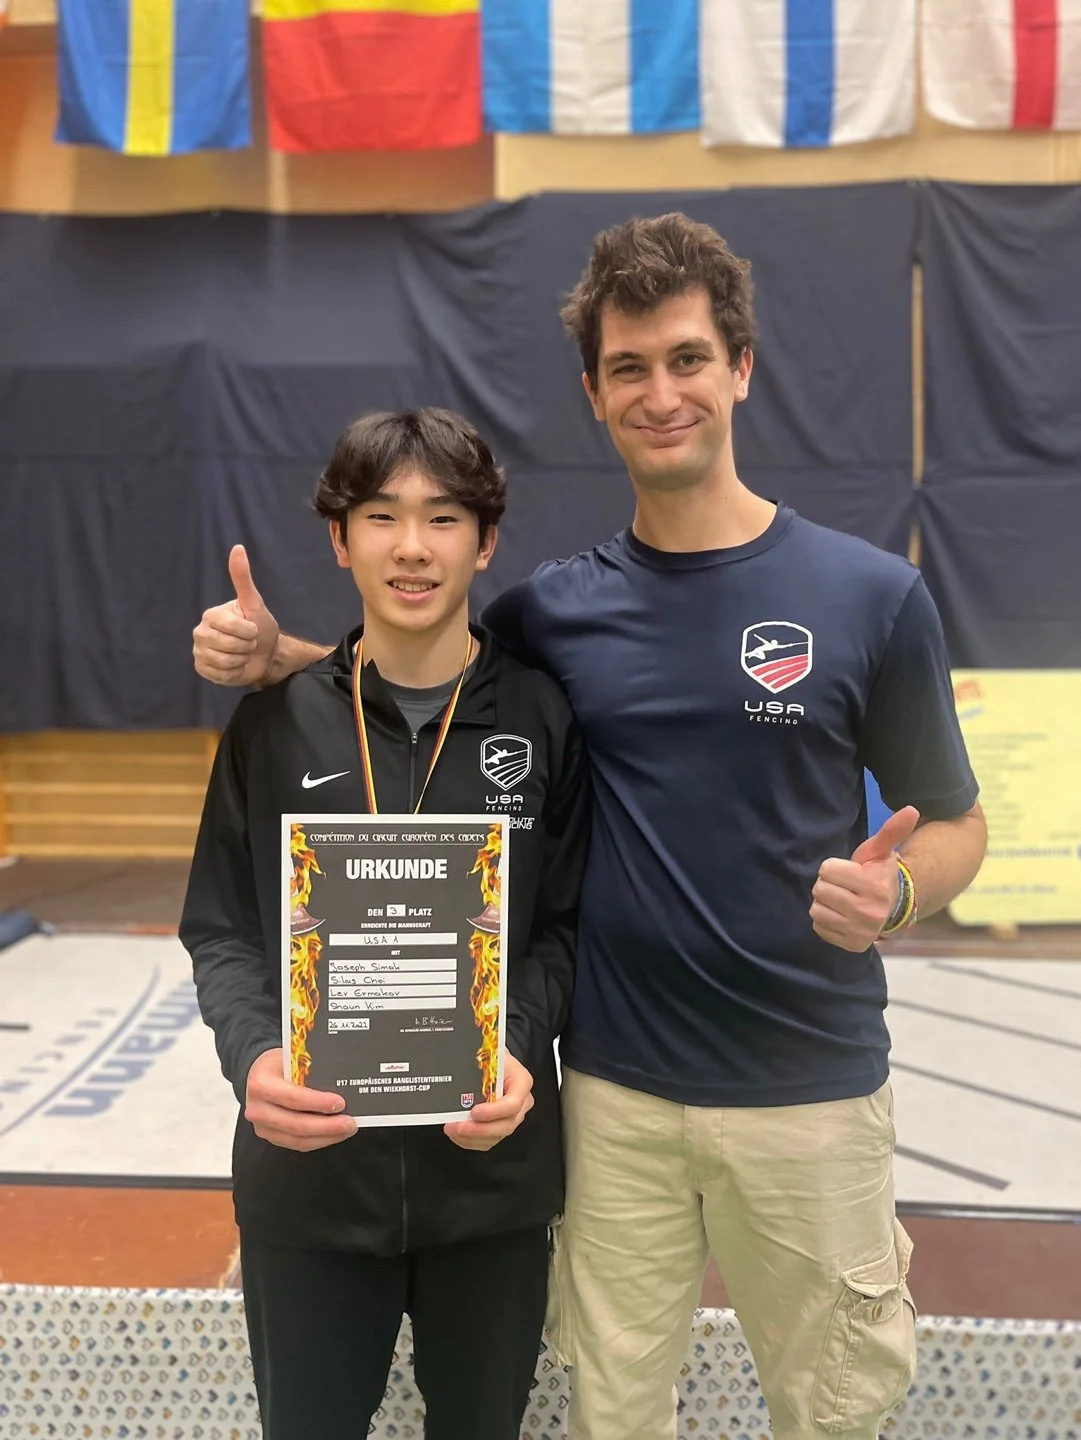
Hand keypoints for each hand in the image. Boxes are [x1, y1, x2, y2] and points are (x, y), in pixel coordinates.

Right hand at [192, 545, 279, 685]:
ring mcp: (199, 652)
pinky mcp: (203, 669)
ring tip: (242, 653)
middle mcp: (200, 632)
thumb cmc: (260, 627)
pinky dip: (233, 673)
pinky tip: (235, 666)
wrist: (265, 654)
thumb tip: (238, 548)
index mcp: (211, 615)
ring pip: (224, 661)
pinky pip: (219, 675)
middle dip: (246, 646)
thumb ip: (243, 578)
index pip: (232, 627)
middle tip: (248, 643)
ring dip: (241, 660)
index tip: (252, 629)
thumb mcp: (254, 603)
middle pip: (227, 645)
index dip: (250, 631)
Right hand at [245, 1048, 357, 1150]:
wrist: (258, 1075)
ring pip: (298, 1139)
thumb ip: (309, 1071)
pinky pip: (297, 1144)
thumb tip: (340, 1083)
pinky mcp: (271, 1136)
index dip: (318, 1103)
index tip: (340, 1103)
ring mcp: (262, 1126)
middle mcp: (258, 1109)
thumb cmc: (277, 1064)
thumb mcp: (291, 1059)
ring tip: (346, 1130)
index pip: (293, 1098)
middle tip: (349, 1123)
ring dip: (325, 1136)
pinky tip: (333, 1134)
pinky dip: (318, 1140)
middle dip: (326, 1126)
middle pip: (296, 1124)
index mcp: (261, 1084)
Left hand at [444, 1053, 533, 1151]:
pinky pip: (488, 1140)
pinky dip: (470, 1140)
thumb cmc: (493, 1057)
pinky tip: (457, 1134)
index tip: (474, 1112)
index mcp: (521, 1082)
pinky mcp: (501, 1126)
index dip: (494, 1111)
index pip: (513, 1103)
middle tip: (459, 1126)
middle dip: (480, 1129)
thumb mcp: (490, 1055)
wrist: (495, 1062)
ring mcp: (512, 1117)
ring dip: (472, 1137)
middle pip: (506, 1125)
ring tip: (452, 1129)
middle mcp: (521, 1103)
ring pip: (496, 1136)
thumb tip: (460, 1070)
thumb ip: (480, 1065)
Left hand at [810, 807, 919, 951]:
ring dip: (824, 902)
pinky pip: (818, 927)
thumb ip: (891, 831)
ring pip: (816, 909)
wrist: (892, 907)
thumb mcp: (881, 852)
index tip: (848, 871)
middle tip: (844, 886)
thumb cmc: (878, 875)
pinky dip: (825, 920)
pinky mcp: (851, 945)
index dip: (834, 867)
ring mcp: (860, 931)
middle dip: (828, 884)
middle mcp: (868, 912)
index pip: (826, 870)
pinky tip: (841, 915)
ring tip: (841, 900)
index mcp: (875, 886)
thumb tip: (911, 809)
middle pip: (819, 890)